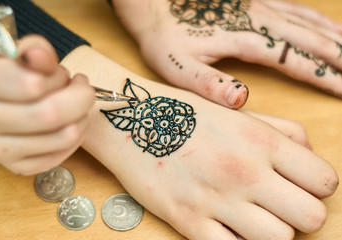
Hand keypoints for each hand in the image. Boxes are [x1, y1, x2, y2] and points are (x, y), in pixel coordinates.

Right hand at [0, 35, 94, 174]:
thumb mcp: (17, 53)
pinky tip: (71, 122)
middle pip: (51, 114)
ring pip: (63, 136)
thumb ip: (34, 50)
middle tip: (80, 86)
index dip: (59, 78)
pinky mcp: (15, 165)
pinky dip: (75, 137)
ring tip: (74, 103)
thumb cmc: (9, 73)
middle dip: (79, 97)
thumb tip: (41, 55)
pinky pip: (59, 156)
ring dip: (81, 116)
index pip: (30, 86)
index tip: (67, 73)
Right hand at [64, 46, 338, 239]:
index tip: (301, 186)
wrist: (130, 121)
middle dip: (300, 214)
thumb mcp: (235, 111)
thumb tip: (310, 154)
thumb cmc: (183, 114)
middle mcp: (244, 171)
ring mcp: (216, 200)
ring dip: (271, 231)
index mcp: (260, 141)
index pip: (324, 181)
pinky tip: (227, 227)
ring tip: (253, 217)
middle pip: (310, 217)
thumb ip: (281, 130)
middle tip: (280, 205)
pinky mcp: (188, 221)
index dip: (317, 187)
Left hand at [111, 0, 341, 108]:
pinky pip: (295, 7)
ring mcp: (258, 5)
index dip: (323, 76)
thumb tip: (241, 99)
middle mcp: (257, 18)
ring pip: (308, 20)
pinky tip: (328, 25)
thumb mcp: (177, 66)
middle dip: (339, 58)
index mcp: (243, 39)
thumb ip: (207, 83)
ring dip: (335, 37)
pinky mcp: (253, 0)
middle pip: (309, 39)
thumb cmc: (163, 38)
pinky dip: (318, 18)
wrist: (151, 3)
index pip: (294, 60)